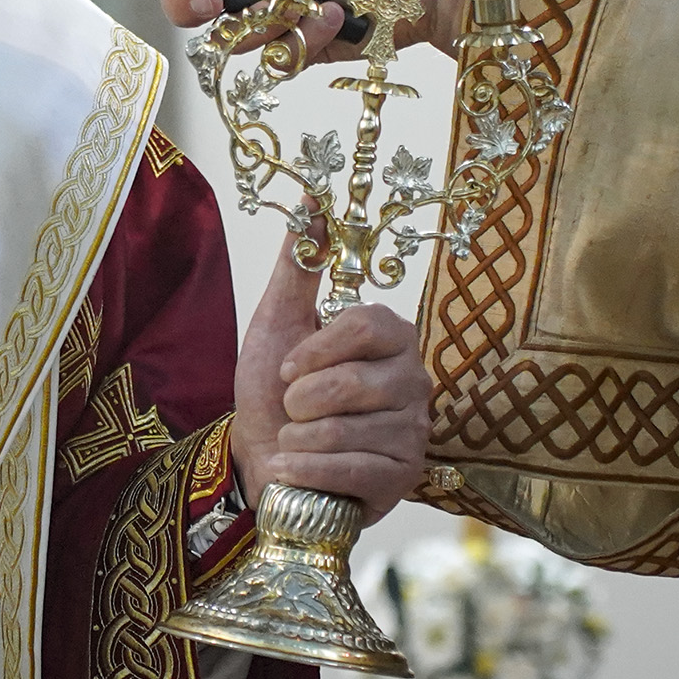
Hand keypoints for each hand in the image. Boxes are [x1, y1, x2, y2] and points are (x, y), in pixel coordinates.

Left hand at [230, 245, 431, 509]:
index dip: (316, 349)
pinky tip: (294, 469)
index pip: (367, 325)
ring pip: (345, 430)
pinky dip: (305, 470)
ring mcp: (414, 432)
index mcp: (392, 338)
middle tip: (291, 408)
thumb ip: (300, 267)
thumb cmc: (275, 394)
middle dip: (299, 400)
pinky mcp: (403, 478)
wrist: (263, 463)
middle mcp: (415, 381)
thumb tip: (312, 199)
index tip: (287, 367)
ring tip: (296, 440)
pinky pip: (349, 470)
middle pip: (352, 382)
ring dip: (298, 438)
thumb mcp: (278, 323)